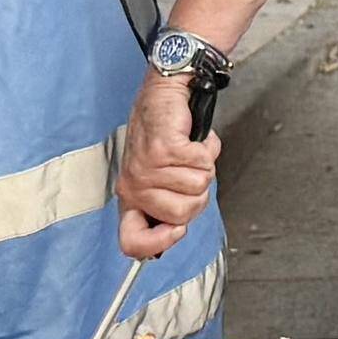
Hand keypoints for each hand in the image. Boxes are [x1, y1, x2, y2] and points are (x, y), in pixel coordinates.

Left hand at [115, 69, 221, 256]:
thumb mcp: (159, 178)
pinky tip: (192, 140)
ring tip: (188, 152)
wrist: (164, 95)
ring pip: (197, 188)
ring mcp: (148, 168)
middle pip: (183, 215)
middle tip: (188, 172)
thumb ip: (166, 206)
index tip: (176, 231)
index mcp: (131, 198)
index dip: (159, 243)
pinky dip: (206, 150)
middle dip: (197, 194)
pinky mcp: (165, 149)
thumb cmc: (163, 136)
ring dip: (202, 167)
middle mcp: (135, 186)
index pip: (132, 242)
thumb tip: (174, 233)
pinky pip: (201, 164)